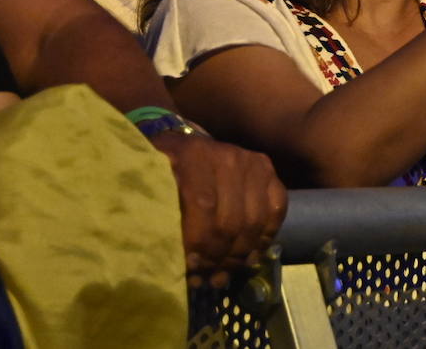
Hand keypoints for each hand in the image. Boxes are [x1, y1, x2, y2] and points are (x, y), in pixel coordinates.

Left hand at [152, 132, 287, 287]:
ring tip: (225, 275)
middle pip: (231, 218)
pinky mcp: (267, 170)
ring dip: (241, 254)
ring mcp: (251, 162)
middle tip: (208, 279)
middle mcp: (227, 156)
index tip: (191, 269)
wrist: (184, 146)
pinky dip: (266, 236)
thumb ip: (156, 212)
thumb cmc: (161, 171)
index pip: (203, 205)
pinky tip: (251, 256)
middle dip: (219, 257)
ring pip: (255, 218)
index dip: (199, 242)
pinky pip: (276, 208)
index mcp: (192, 156)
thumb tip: (163, 256)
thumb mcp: (149, 185)